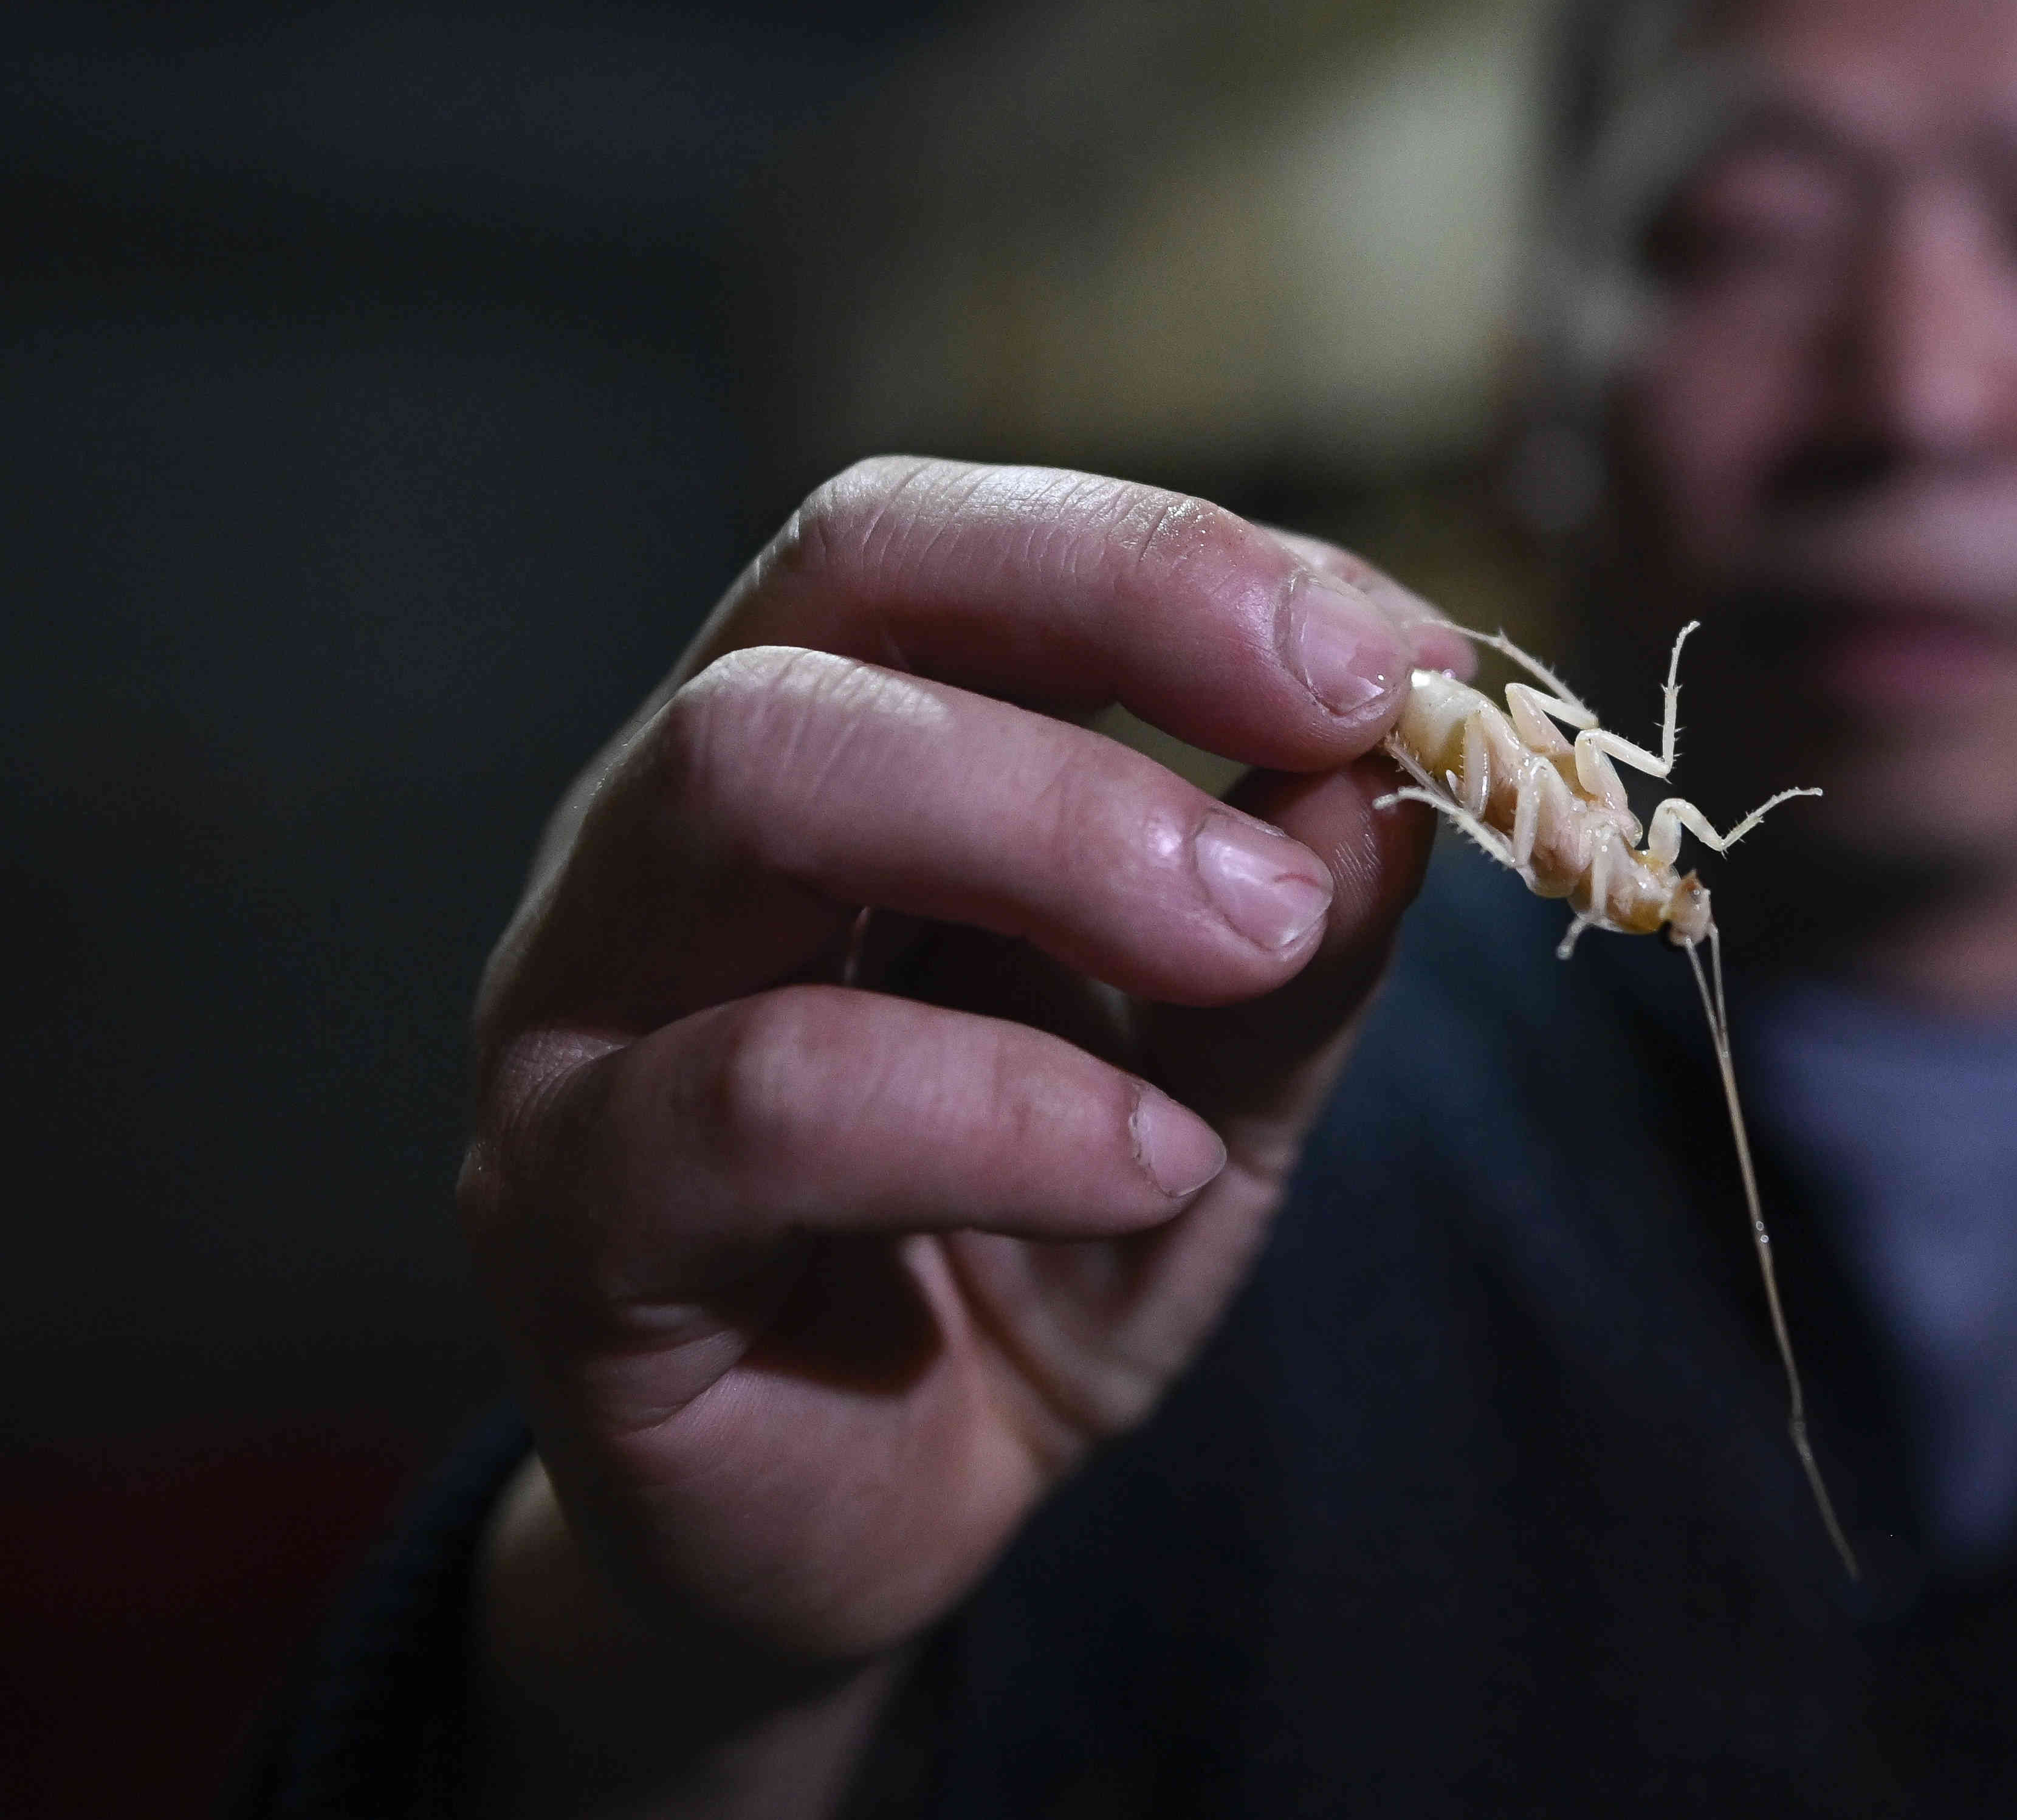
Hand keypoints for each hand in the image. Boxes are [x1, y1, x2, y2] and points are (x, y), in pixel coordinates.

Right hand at [456, 459, 1465, 1804]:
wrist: (874, 1515)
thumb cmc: (1034, 1237)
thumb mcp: (1219, 1066)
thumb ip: (1299, 925)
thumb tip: (1408, 763)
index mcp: (826, 750)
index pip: (934, 541)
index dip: (1165, 554)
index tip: (1392, 645)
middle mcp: (670, 835)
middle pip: (833, 596)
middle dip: (1119, 625)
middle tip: (1346, 739)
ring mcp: (586, 1012)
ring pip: (750, 774)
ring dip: (1060, 827)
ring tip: (1260, 939)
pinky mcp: (570, 1221)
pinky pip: (754, 1098)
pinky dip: (1000, 1110)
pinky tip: (1152, 1165)